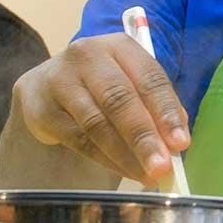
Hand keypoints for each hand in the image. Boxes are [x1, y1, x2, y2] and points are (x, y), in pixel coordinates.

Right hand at [10, 33, 188, 183]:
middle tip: (162, 166)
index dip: (167, 112)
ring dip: (125, 154)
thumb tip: (177, 142)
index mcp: (120, 46)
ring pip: (97, 123)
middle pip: (120, 100)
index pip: (149, 78)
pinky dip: (105, 159)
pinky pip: (79, 139)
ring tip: (146, 175)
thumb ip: (155, 107)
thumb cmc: (101, 86)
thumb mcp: (131, 83)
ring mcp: (60, 80)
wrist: (45, 87)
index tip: (181, 143)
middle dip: (144, 137)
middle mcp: (88, 56)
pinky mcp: (41, 108)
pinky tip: (124, 171)